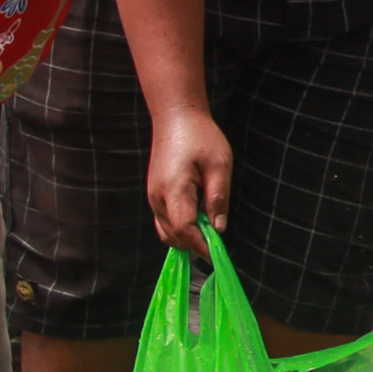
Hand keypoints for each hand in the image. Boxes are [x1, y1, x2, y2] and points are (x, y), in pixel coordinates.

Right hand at [145, 105, 231, 255]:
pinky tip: (198, 218)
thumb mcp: (219, 165)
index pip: (184, 229)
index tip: (218, 255)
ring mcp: (153, 196)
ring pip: (167, 232)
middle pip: (173, 236)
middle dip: (195, 243)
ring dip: (187, 237)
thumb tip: (219, 228)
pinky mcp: (154, 194)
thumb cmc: (201, 136)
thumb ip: (218, 198)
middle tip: (218, 241)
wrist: (175, 117)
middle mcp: (157, 197)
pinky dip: (180, 228)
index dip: (201, 245)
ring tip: (209, 226)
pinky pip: (164, 221)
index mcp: (174, 189)